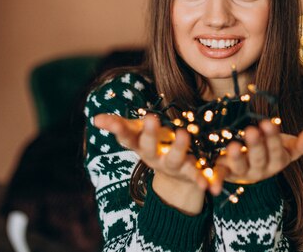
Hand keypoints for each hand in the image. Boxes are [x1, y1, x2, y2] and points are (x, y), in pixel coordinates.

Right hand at [93, 114, 207, 190]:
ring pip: (174, 159)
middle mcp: (154, 157)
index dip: (117, 129)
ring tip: (183, 133)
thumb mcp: (137, 133)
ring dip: (177, 148)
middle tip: (150, 119)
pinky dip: (201, 179)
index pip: (126, 136)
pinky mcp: (190, 174)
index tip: (107, 120)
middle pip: (149, 147)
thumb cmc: (154, 145)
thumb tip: (96, 119)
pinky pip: (197, 176)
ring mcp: (171, 166)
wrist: (175, 180)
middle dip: (149, 134)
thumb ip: (119, 124)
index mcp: (140, 145)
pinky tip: (207, 183)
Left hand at [208, 120, 302, 195]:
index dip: (273, 139)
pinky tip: (212, 186)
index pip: (277, 150)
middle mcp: (261, 170)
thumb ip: (300, 144)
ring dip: (237, 157)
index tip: (268, 123)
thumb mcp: (287, 146)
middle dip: (256, 145)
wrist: (250, 162)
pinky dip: (215, 180)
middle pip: (259, 159)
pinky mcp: (226, 172)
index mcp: (277, 161)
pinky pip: (220, 175)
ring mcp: (243, 172)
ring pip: (240, 167)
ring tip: (233, 146)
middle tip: (252, 130)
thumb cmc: (270, 149)